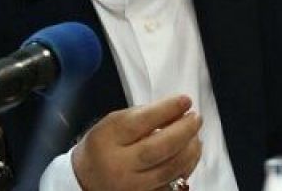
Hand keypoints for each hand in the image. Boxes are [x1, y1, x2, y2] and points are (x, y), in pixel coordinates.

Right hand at [71, 95, 202, 190]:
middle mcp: (118, 165)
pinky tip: (189, 156)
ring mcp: (131, 185)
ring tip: (196, 136)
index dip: (166, 109)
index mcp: (107, 139)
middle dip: (183, 131)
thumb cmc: (103, 145)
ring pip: (168, 170)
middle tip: (196, 118)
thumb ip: (144, 114)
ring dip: (189, 151)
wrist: (85, 179)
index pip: (141, 122)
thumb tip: (178, 109)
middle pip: (157, 149)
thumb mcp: (114, 122)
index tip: (185, 100)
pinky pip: (171, 185)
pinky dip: (185, 168)